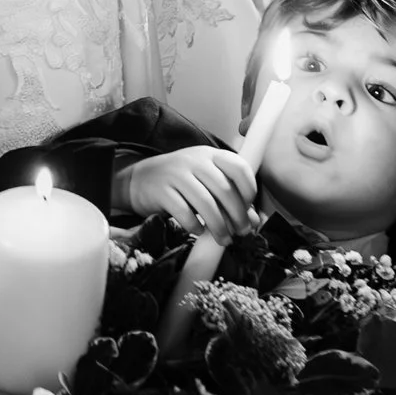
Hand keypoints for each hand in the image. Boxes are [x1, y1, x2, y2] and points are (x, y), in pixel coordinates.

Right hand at [121, 146, 259, 243]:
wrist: (141, 179)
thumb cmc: (180, 182)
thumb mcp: (206, 183)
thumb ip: (231, 198)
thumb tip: (254, 220)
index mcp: (210, 155)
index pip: (239, 167)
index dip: (249, 189)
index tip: (249, 207)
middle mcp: (194, 161)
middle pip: (224, 190)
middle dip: (237, 216)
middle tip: (241, 232)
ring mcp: (176, 174)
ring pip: (205, 203)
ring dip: (219, 226)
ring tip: (223, 239)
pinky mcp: (161, 190)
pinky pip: (183, 212)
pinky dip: (194, 225)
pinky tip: (198, 231)